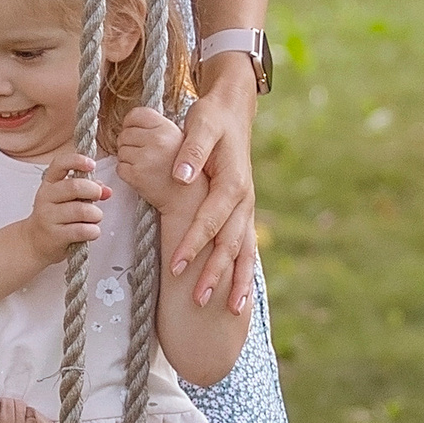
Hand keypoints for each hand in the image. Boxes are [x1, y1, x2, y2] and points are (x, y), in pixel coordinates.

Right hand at [26, 152, 108, 263]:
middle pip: (75, 186)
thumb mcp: (66, 198)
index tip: (92, 165)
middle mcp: (46, 197)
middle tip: (98, 196)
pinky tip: (92, 231)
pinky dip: (93, 231)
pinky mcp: (55, 235)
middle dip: (94, 191)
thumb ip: (87, 189)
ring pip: (82, 210)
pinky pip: (82, 230)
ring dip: (96, 215)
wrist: (35, 241)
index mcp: (49, 183)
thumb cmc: (55, 216)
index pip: (60, 164)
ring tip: (95, 218)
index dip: (77, 161)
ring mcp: (48, 217)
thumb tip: (107, 190)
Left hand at [112, 107, 187, 214]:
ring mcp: (146, 157)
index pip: (136, 114)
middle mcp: (157, 140)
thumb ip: (156, 129)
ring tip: (146, 167)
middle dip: (129, 144)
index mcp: (167, 128)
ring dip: (127, 159)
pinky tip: (142, 176)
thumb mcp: (178, 140)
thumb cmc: (183, 170)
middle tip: (144, 156)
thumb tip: (129, 123)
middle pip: (125, 134)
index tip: (134, 132)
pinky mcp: (137, 174)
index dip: (131, 123)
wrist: (187, 200)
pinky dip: (126, 173)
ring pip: (120, 151)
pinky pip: (120, 168)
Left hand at [166, 57, 259, 314]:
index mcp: (232, 182)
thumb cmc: (213, 119)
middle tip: (197, 299)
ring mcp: (247, 208)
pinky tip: (238, 298)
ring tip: (230, 310)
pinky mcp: (244, 212)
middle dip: (214, 273)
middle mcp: (244, 200)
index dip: (193, 242)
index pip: (210, 219)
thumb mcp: (201, 125)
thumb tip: (180, 174)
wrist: (235, 111)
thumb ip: (192, 150)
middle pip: (229, 243)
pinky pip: (247, 248)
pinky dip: (244, 273)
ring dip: (236, 280)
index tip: (176, 265)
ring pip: (244, 251)